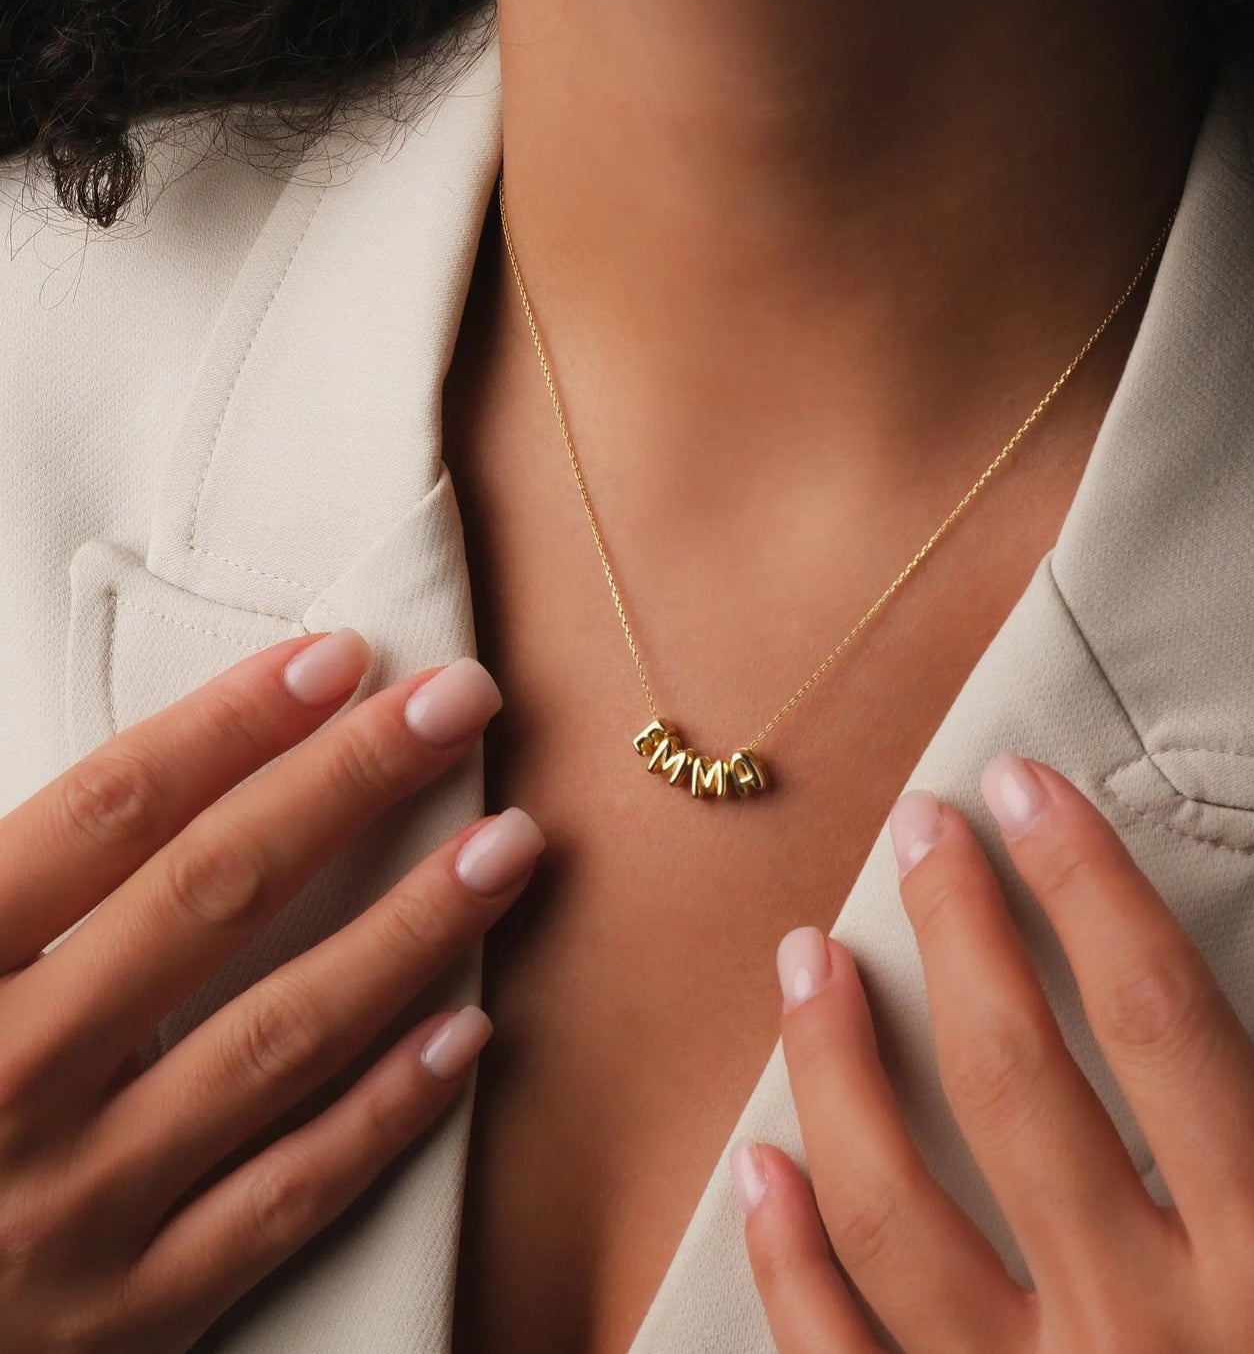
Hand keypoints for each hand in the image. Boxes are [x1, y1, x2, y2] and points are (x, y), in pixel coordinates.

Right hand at [0, 629, 541, 1352]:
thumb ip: (19, 881)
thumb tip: (165, 764)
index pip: (110, 813)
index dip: (231, 723)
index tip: (339, 658)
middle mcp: (6, 1083)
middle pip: (213, 895)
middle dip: (349, 783)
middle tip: (459, 703)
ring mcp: (75, 1205)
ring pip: (280, 1038)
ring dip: (411, 929)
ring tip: (510, 844)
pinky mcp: (133, 1313)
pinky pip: (287, 1197)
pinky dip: (386, 1111)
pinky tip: (469, 1029)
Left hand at [734, 754, 1253, 1352]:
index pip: (1161, 1018)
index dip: (1086, 882)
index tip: (1026, 786)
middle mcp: (1148, 1330)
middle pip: (1015, 1078)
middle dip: (956, 931)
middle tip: (912, 830)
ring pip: (895, 1204)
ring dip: (833, 1066)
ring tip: (802, 959)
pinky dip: (786, 1261)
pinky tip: (756, 1165)